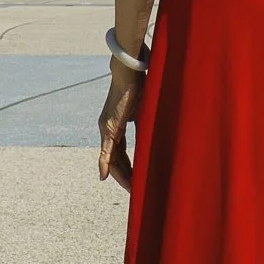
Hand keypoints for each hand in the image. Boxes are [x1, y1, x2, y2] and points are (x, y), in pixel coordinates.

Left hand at [97, 64, 143, 191]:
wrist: (130, 72)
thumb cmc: (140, 87)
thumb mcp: (144, 112)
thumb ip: (145, 125)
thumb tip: (158, 135)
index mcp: (116, 126)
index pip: (121, 154)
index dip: (128, 168)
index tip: (137, 180)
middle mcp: (108, 129)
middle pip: (115, 160)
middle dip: (125, 177)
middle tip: (135, 190)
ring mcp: (107, 128)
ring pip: (111, 159)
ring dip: (120, 175)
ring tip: (131, 189)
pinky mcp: (109, 127)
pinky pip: (107, 150)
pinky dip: (106, 164)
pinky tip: (105, 176)